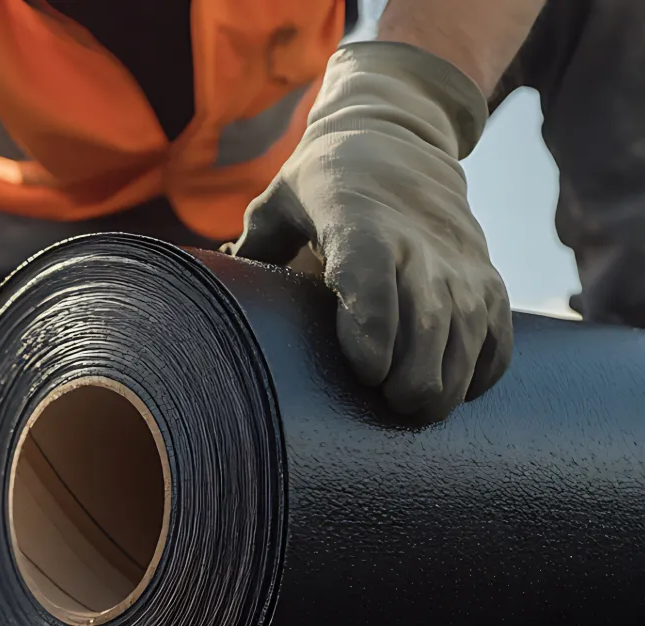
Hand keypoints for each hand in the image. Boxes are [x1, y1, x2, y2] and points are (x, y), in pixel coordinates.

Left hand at [228, 42, 511, 420]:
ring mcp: (457, 258)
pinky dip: (486, 365)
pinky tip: (461, 390)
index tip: (367, 372)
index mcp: (359, 222)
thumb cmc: (324, 179)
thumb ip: (250, 248)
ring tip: (422, 410)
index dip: (374, 329)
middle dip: (416, 376)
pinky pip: (499, 328)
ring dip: (451, 379)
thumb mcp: (279, 198)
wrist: (398, 132)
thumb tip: (210, 303)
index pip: (371, 277)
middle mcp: (417, 242)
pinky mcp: (485, 271)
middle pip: (429, 318)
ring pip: (470, 329)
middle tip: (394, 407)